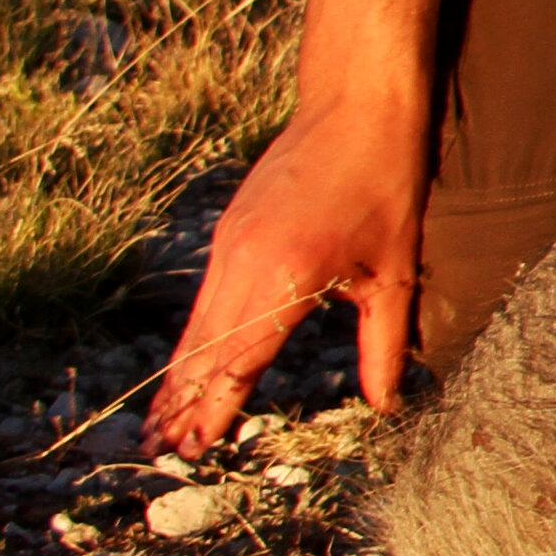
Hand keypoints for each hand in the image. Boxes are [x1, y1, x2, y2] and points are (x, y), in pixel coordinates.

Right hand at [148, 93, 428, 454]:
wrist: (355, 103)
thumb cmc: (387, 182)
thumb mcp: (396, 271)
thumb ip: (385, 343)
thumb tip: (385, 403)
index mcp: (286, 276)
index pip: (239, 360)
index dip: (215, 409)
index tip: (195, 450)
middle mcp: (243, 261)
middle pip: (204, 349)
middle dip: (182, 403)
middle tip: (159, 452)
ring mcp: (228, 241)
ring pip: (196, 323)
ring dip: (177, 374)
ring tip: (159, 420)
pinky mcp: (228, 228)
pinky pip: (204, 295)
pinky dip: (191, 335)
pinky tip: (185, 362)